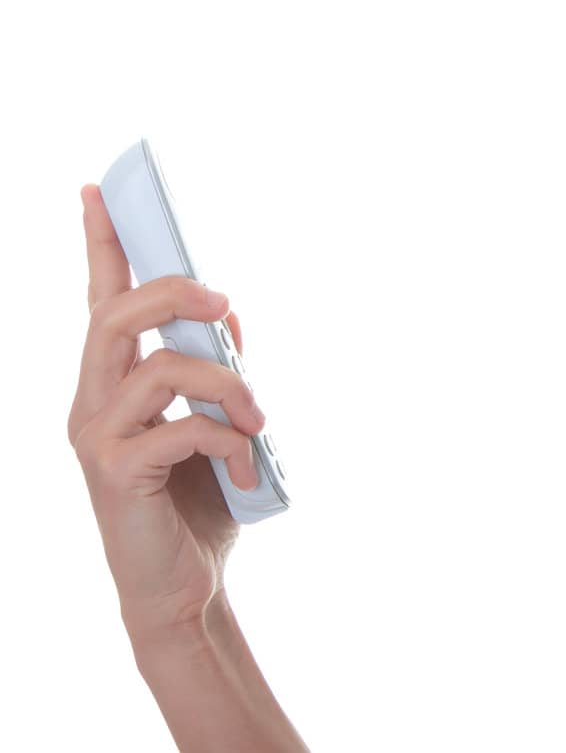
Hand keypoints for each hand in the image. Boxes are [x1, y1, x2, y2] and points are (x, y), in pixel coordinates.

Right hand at [68, 183, 266, 641]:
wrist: (183, 588)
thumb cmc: (197, 504)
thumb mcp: (215, 424)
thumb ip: (212, 371)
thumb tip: (226, 314)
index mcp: (114, 384)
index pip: (101, 301)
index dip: (101, 246)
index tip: (97, 191)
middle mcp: (93, 403)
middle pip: (114, 316)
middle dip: (171, 294)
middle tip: (222, 302)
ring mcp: (99, 439)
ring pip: (158, 368)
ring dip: (226, 384)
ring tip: (258, 419)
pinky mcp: (117, 474)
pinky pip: (183, 427)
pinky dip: (230, 439)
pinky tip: (246, 469)